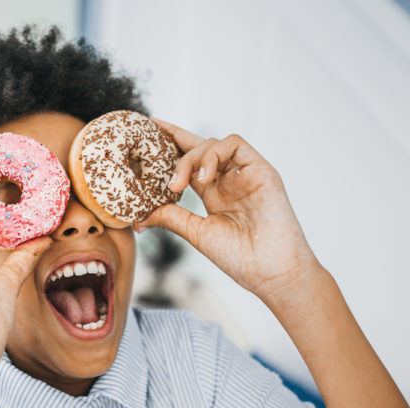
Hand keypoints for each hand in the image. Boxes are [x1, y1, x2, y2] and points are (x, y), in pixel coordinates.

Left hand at [135, 119, 321, 303]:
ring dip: (190, 158)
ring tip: (177, 185)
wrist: (270, 271)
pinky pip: (235, 144)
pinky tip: (203, 178)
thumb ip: (171, 217)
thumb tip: (138, 217)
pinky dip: (213, 154)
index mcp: (214, 194)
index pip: (190, 163)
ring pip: (213, 144)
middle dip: (173, 139)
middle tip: (151, 155)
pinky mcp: (261, 169)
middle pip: (199, 147)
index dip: (170, 146)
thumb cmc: (239, 258)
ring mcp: (245, 174)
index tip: (147, 134)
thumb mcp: (197, 233)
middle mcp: (229, 180)